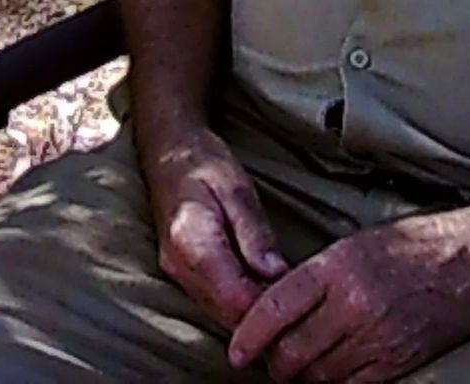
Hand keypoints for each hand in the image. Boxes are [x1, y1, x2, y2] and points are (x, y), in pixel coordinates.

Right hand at [140, 122, 287, 331]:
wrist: (167, 152)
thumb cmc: (203, 163)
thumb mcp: (238, 188)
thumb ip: (255, 233)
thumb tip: (276, 275)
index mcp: (192, 241)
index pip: (234, 297)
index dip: (269, 308)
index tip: (301, 304)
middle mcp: (179, 266)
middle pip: (227, 314)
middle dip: (265, 317)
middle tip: (303, 306)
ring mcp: (176, 273)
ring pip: (220, 314)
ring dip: (253, 313)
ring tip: (288, 300)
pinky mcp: (181, 275)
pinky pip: (213, 303)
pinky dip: (239, 304)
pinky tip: (263, 292)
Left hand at [227, 210, 469, 382]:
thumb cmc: (410, 247)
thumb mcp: (354, 246)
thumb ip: (314, 278)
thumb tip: (273, 308)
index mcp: (337, 266)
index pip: (275, 306)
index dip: (249, 334)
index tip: (236, 350)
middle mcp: (355, 303)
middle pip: (293, 350)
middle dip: (273, 362)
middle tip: (267, 361)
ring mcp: (379, 336)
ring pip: (319, 374)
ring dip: (301, 377)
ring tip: (295, 369)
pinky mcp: (400, 361)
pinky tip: (329, 377)